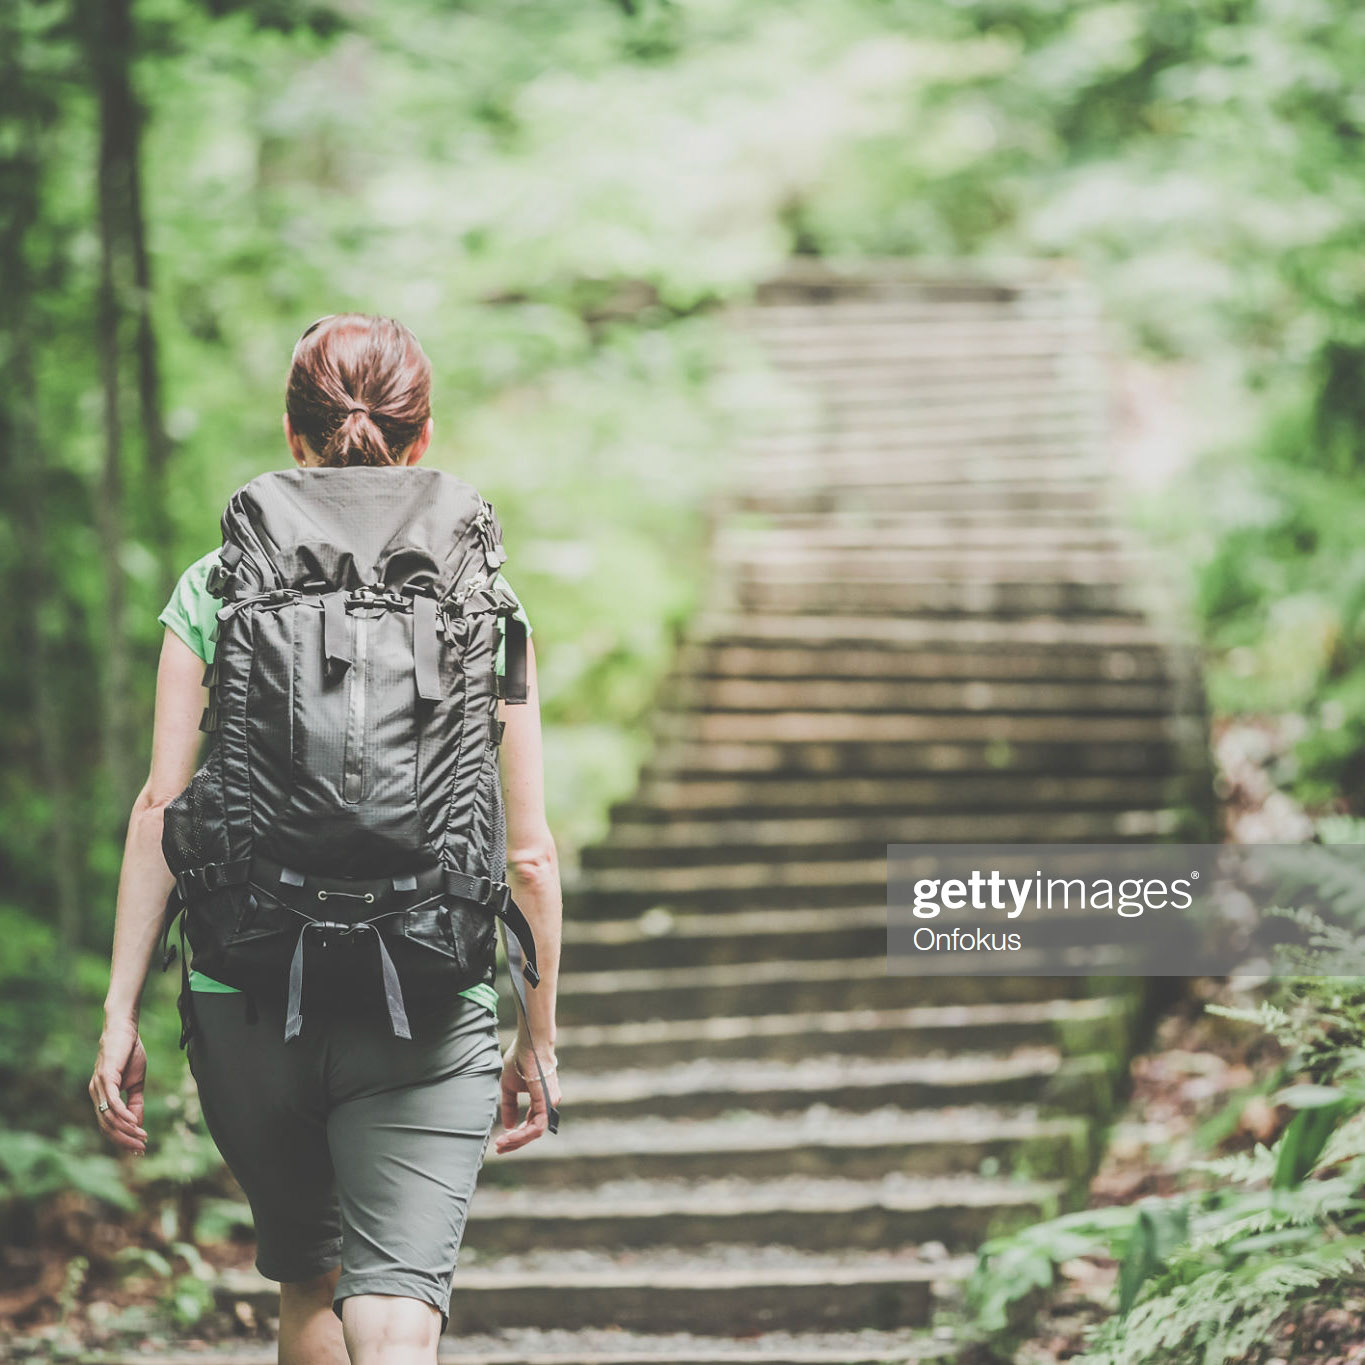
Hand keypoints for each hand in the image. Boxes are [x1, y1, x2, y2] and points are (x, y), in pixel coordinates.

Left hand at [90, 1018, 147, 1154]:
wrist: (125, 1030)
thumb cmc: (129, 1054)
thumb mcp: (136, 1083)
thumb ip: (134, 1103)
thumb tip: (136, 1125)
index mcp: (100, 1097)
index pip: (108, 1126)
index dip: (121, 1139)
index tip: (137, 1149)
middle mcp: (95, 1095)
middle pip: (106, 1126)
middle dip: (124, 1140)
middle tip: (141, 1148)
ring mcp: (98, 1087)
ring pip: (109, 1118)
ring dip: (126, 1130)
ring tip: (142, 1137)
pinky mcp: (105, 1078)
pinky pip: (112, 1102)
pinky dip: (122, 1115)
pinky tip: (133, 1123)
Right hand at [494, 1040, 559, 1153]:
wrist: (529, 1044)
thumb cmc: (520, 1059)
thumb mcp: (509, 1086)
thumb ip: (510, 1106)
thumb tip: (508, 1126)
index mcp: (541, 1100)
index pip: (531, 1124)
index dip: (516, 1135)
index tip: (499, 1142)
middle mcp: (548, 1104)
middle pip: (533, 1132)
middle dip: (515, 1142)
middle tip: (498, 1148)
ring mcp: (550, 1103)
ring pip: (535, 1132)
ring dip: (517, 1141)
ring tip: (501, 1143)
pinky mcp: (547, 1102)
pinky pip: (537, 1126)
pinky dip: (522, 1134)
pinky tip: (508, 1136)